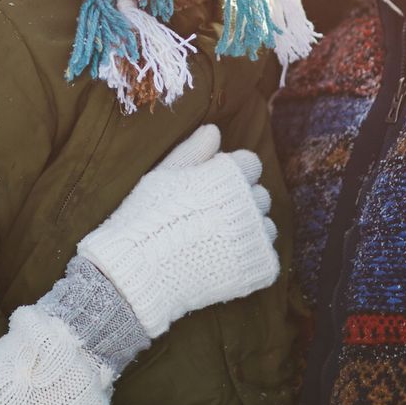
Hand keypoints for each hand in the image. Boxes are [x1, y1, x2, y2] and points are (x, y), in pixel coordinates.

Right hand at [77, 129, 279, 337]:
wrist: (139, 274)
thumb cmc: (145, 220)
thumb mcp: (162, 177)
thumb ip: (192, 153)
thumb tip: (214, 130)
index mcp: (228, 174)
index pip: (250, 164)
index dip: (230, 176)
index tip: (211, 191)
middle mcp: (248, 202)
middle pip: (260, 196)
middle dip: (241, 204)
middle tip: (209, 221)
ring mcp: (255, 236)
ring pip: (265, 227)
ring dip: (248, 233)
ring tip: (216, 244)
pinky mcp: (259, 266)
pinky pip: (266, 257)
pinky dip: (250, 261)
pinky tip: (223, 263)